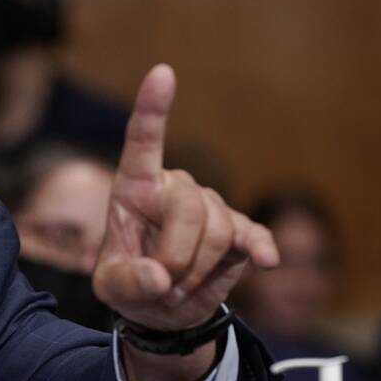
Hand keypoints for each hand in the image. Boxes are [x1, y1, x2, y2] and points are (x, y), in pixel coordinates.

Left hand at [93, 65, 280, 332]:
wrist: (164, 309)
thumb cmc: (130, 283)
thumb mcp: (113, 289)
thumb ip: (128, 282)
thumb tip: (157, 276)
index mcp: (135, 188)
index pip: (142, 142)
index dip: (152, 109)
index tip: (163, 72)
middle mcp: (174, 188)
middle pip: (190, 207)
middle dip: (179, 255)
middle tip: (163, 285)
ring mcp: (210, 207)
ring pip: (219, 229)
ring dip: (199, 269)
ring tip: (179, 285)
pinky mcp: (240, 231)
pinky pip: (253, 235)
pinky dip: (260, 248)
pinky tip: (267, 260)